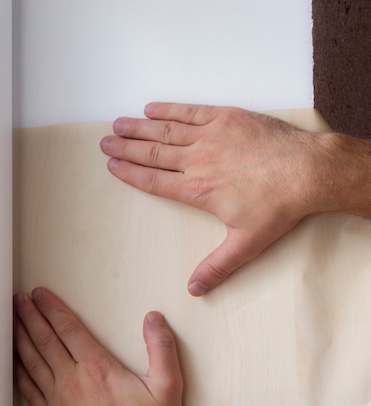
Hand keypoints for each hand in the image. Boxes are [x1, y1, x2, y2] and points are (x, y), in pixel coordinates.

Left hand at [13, 287, 182, 405]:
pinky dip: (17, 371)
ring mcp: (58, 400)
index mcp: (98, 367)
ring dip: (20, 337)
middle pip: (44, 339)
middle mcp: (72, 379)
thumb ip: (162, 348)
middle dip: (29, 316)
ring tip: (10, 320)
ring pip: (32, 361)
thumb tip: (153, 319)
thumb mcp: (168, 386)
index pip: (68, 328)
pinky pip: (27, 390)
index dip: (51, 308)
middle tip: (17, 299)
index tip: (40, 294)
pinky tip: (12, 361)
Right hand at [100, 103, 329, 294]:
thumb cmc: (279, 208)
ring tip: (119, 123)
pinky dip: (171, 109)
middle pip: (153, 153)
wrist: (308, 173)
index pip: (155, 181)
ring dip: (140, 127)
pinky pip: (191, 111)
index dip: (130, 173)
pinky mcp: (228, 118)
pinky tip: (153, 107)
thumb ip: (217, 267)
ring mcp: (212, 137)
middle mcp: (198, 161)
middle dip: (126, 148)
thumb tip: (194, 289)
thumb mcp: (246, 244)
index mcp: (198, 191)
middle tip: (105, 142)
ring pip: (167, 130)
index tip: (112, 166)